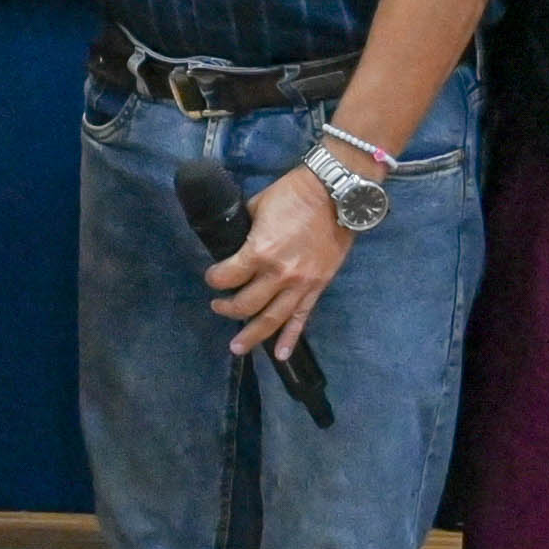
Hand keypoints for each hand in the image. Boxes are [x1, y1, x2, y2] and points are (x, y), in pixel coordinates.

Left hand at [205, 165, 354, 361]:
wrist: (336, 194)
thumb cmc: (293, 194)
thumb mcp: (257, 206)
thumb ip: (245, 230)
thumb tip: (232, 241)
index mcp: (260, 252)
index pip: (227, 277)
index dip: (214, 279)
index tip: (212, 277)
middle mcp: (279, 274)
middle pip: (246, 304)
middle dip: (227, 308)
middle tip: (218, 307)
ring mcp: (300, 284)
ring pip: (272, 319)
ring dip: (252, 336)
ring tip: (236, 347)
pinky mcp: (318, 287)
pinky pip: (302, 318)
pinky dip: (290, 337)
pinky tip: (279, 354)